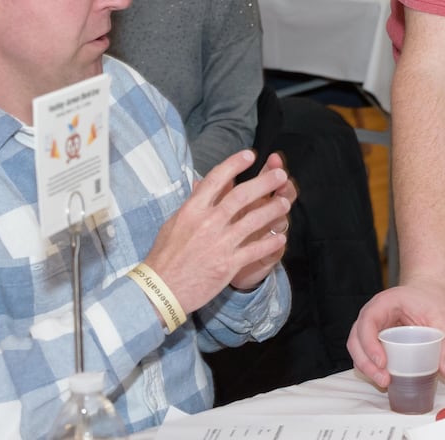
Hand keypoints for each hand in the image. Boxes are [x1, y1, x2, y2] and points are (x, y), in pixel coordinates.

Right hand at [142, 149, 290, 312]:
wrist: (160, 290)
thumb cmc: (165, 256)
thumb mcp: (174, 223)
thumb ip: (192, 203)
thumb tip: (201, 183)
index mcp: (192, 210)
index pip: (217, 179)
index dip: (235, 164)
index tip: (249, 155)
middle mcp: (208, 223)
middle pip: (242, 195)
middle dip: (264, 182)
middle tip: (280, 175)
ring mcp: (220, 243)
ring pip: (254, 220)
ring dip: (273, 209)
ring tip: (285, 202)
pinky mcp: (228, 264)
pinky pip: (256, 249)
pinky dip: (271, 242)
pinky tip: (281, 237)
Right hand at [347, 282, 444, 387]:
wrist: (429, 292)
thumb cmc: (432, 299)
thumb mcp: (444, 318)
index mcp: (385, 302)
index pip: (368, 321)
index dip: (370, 344)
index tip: (383, 362)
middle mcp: (372, 313)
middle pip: (356, 339)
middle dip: (366, 363)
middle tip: (384, 380)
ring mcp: (371, 326)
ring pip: (357, 348)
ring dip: (366, 368)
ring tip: (384, 382)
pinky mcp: (375, 337)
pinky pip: (365, 353)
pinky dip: (370, 366)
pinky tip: (384, 377)